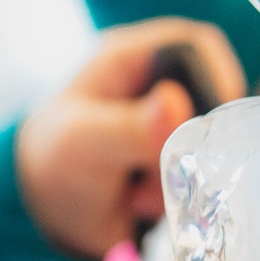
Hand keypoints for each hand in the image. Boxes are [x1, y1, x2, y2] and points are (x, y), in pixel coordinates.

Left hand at [16, 18, 244, 259]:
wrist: (45, 211)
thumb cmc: (55, 158)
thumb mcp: (84, 143)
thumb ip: (129, 127)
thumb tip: (176, 103)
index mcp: (134, 56)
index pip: (197, 49)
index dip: (211, 84)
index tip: (200, 132)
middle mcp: (159, 84)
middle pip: (213, 102)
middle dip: (195, 146)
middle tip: (163, 173)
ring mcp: (171, 123)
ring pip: (214, 144)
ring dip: (185, 177)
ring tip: (136, 192)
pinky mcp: (178, 159)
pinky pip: (206, 173)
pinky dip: (183, 193)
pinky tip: (142, 201)